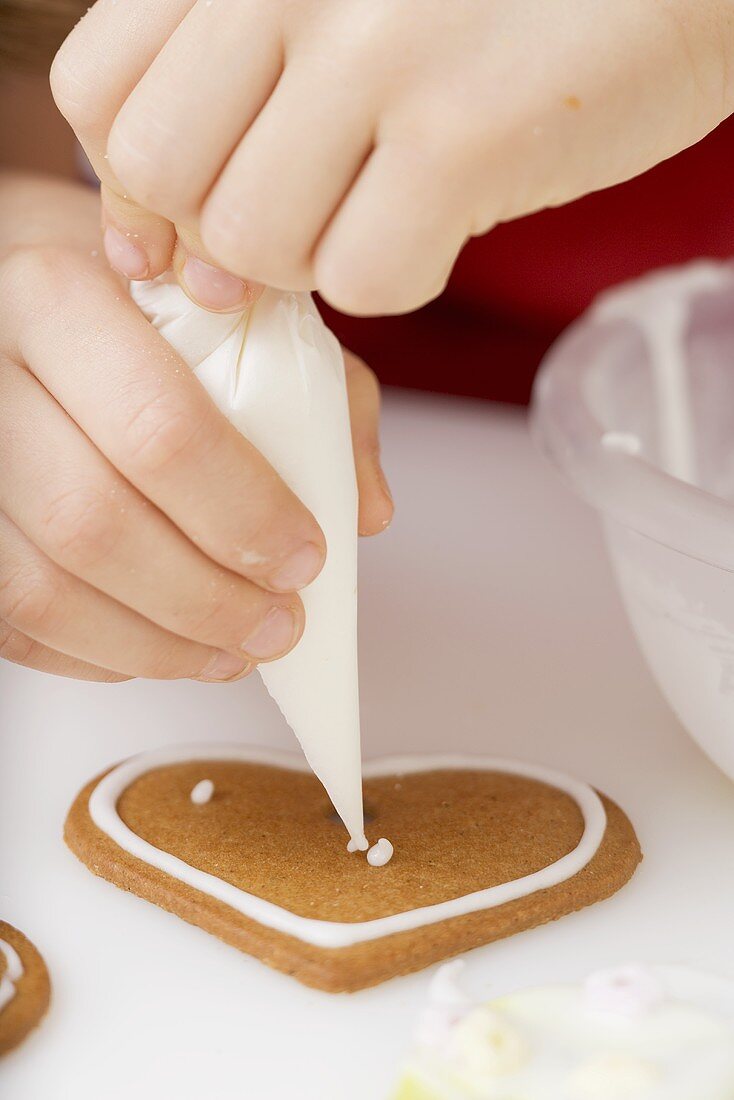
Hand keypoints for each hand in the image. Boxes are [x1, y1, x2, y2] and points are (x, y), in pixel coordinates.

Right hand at [0, 174, 391, 682]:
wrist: (25, 314)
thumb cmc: (142, 315)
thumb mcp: (246, 319)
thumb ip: (322, 402)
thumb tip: (365, 512)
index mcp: (58, 296)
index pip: (159, 429)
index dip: (243, 513)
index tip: (306, 558)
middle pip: (92, 522)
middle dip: (204, 598)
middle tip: (279, 624)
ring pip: (41, 590)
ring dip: (155, 644)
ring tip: (234, 652)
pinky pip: (12, 622)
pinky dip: (99, 654)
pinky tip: (162, 647)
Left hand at [51, 0, 733, 315]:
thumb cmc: (491, 2)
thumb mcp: (329, 11)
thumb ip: (229, 105)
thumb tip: (162, 257)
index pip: (99, 96)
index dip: (135, 182)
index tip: (190, 214)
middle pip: (162, 176)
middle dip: (221, 231)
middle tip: (302, 218)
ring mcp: (376, 51)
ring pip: (251, 242)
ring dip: (314, 259)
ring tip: (383, 207)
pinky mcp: (463, 134)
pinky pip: (363, 279)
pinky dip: (400, 276)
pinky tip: (444, 220)